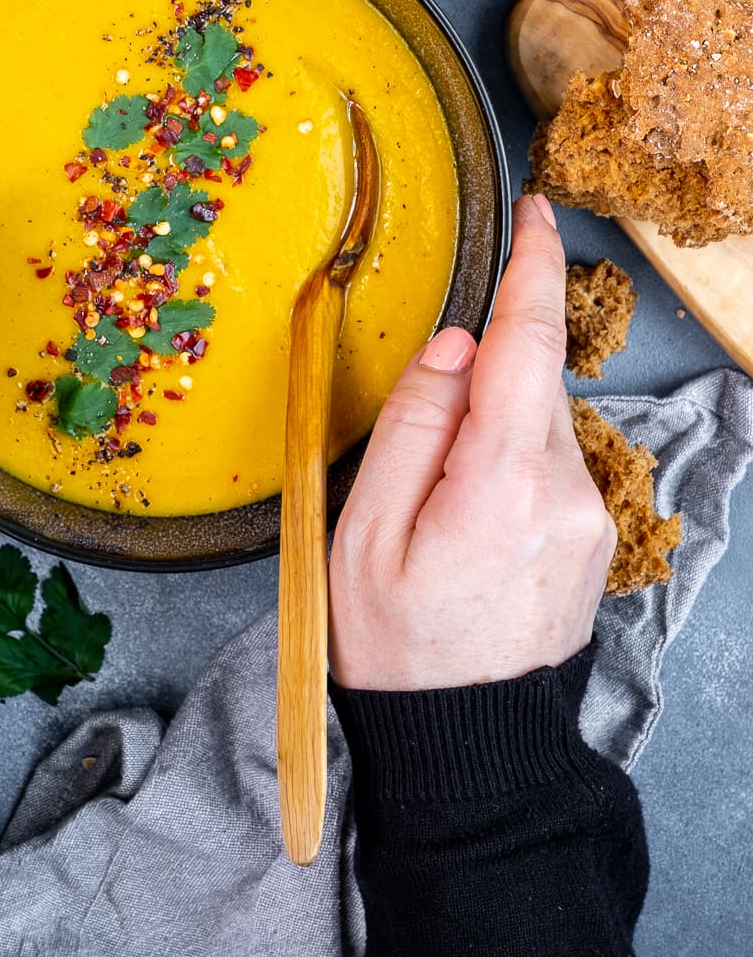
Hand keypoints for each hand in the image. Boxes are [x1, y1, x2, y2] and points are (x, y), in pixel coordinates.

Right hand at [329, 194, 614, 691]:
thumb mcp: (363, 532)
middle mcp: (565, 491)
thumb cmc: (396, 644)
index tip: (535, 213)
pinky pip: (550, 464)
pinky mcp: (594, 536)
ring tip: (436, 513)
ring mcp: (589, 517)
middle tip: (415, 465)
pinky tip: (468, 525)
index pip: (526, 345)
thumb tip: (456, 344)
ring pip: (539, 423)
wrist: (464, 743)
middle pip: (527, 383)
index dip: (532, 268)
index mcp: (502, 483)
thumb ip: (413, 424)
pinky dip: (509, 465)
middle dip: (478, 384)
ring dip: (491, 432)